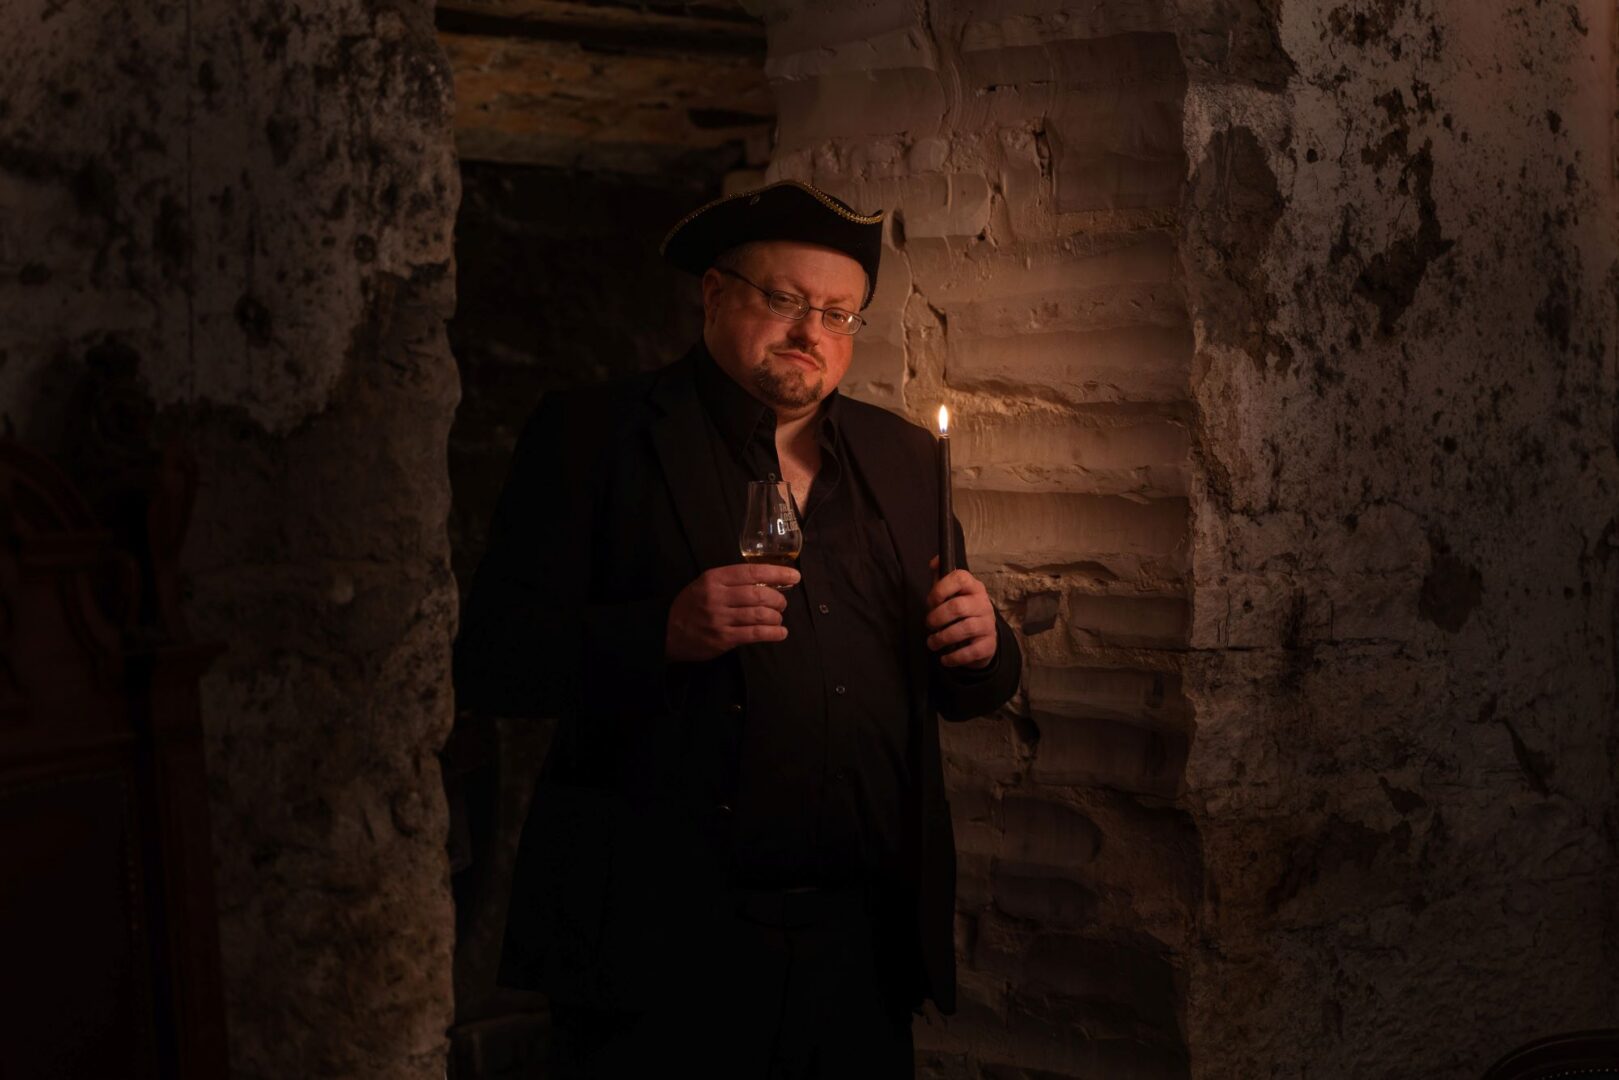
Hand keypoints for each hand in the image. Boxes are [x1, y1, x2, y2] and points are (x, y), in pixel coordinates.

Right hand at [666, 563, 799, 661]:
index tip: (794, 576)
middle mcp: (717, 597)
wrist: (666, 630)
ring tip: (778, 618)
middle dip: (779, 599)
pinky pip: (755, 634)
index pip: (752, 572)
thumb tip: (767, 581)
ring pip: (760, 615)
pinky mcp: (723, 639)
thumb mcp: (705, 584)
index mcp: (714, 578)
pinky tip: (780, 633)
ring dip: (776, 616)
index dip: (777, 574)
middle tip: (782, 603)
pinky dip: (773, 633)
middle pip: (759, 594)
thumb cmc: (691, 605)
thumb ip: (731, 581)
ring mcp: (720, 619)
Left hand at [925, 558, 996, 668]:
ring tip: (932, 643)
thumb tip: (934, 561)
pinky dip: (954, 657)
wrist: (983, 638)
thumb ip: (942, 577)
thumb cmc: (962, 612)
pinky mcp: (988, 644)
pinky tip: (945, 658)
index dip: (941, 588)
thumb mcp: (952, 593)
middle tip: (929, 625)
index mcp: (973, 587)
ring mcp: (988, 624)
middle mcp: (983, 603)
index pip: (960, 577)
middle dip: (937, 618)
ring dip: (942, 638)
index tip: (930, 601)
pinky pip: (971, 651)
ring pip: (964, 629)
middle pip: (958, 606)